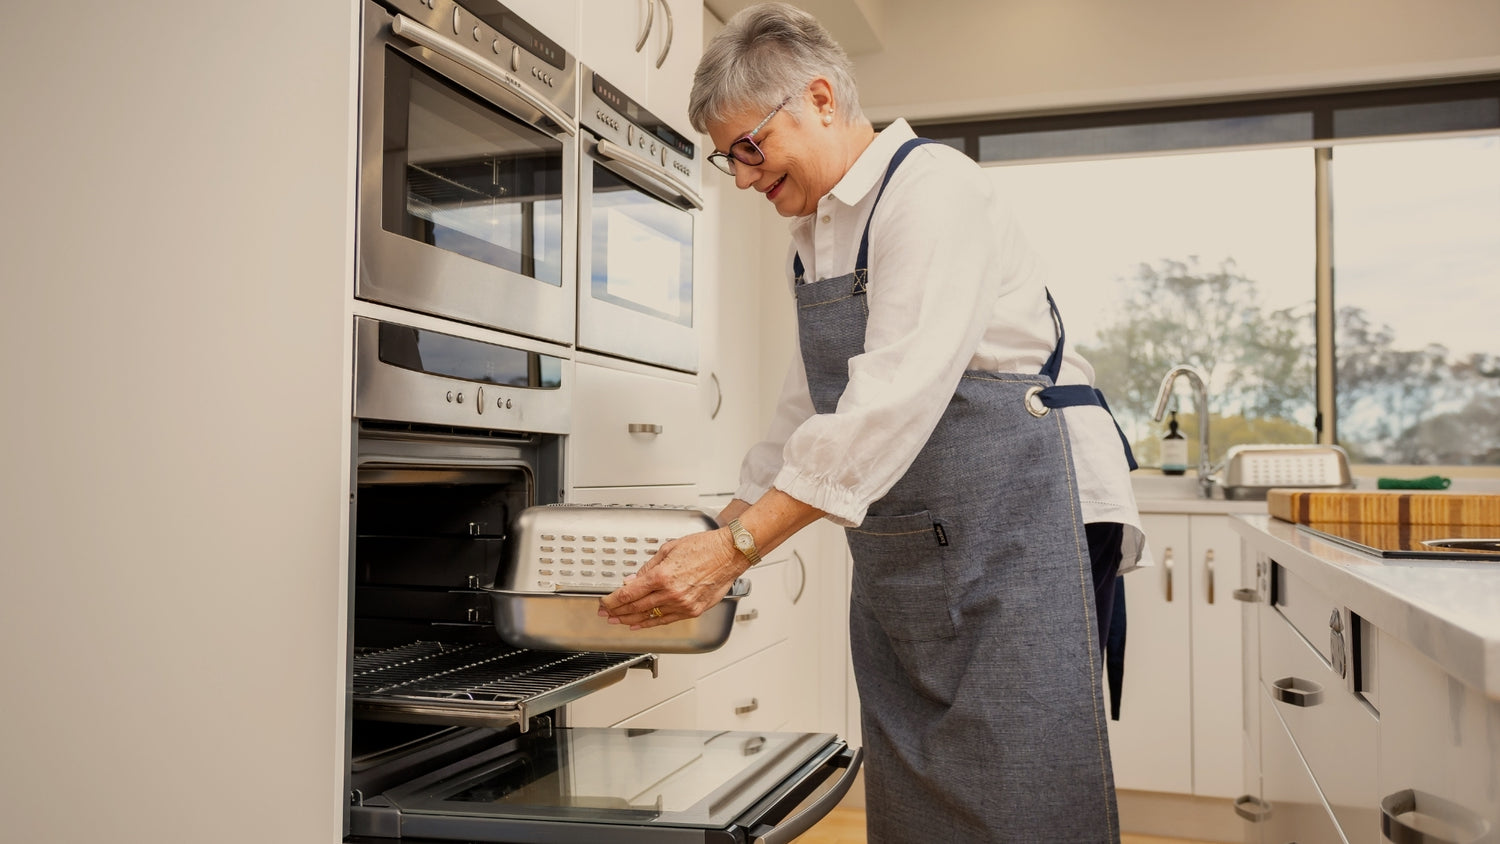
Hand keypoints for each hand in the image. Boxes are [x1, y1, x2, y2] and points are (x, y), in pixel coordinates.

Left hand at [597, 528, 745, 628]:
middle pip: (636, 607)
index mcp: (662, 575)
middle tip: (606, 613)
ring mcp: (683, 604)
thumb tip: (632, 580)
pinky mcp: (693, 610)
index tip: (604, 603)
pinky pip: (666, 620)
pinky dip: (650, 623)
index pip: (629, 593)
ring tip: (618, 621)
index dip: (613, 600)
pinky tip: (640, 624)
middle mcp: (671, 593)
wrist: (729, 553)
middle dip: (617, 611)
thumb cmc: (704, 547)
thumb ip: (648, 567)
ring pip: (649, 617)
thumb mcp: (669, 549)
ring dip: (630, 619)